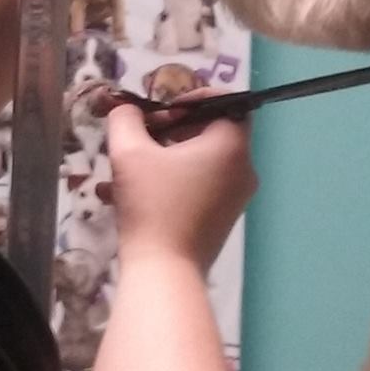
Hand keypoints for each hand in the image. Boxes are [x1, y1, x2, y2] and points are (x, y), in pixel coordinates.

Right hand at [105, 93, 257, 274]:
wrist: (164, 272)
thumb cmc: (152, 205)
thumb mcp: (129, 153)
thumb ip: (126, 119)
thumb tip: (125, 108)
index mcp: (232, 146)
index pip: (227, 102)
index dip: (192, 97)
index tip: (162, 110)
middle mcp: (243, 169)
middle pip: (212, 132)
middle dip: (172, 128)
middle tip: (142, 134)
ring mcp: (236, 197)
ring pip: (201, 161)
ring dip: (164, 155)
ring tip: (127, 165)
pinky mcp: (222, 219)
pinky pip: (199, 186)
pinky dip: (170, 181)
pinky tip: (126, 194)